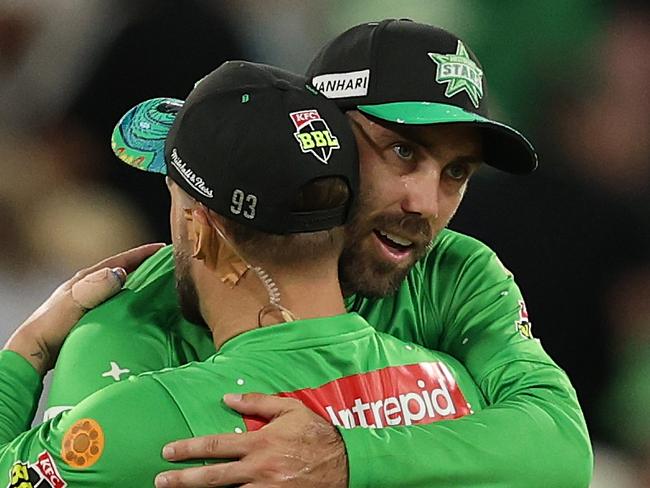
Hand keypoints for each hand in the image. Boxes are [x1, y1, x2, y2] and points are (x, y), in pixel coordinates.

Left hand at [4, 243, 164, 373]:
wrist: (35, 350)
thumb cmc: (51, 325)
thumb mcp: (74, 302)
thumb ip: (95, 287)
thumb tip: (120, 274)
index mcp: (86, 279)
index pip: (119, 261)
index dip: (141, 254)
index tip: (162, 249)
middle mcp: (89, 288)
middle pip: (121, 273)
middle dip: (143, 267)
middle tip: (166, 266)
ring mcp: (91, 303)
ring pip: (121, 289)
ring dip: (139, 286)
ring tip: (159, 288)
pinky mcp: (93, 318)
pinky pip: (118, 304)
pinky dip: (132, 302)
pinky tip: (141, 311)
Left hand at [155, 393, 347, 487]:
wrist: (346, 463)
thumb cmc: (316, 433)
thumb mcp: (289, 410)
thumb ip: (258, 403)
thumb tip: (228, 399)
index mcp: (260, 442)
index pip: (217, 446)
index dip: (189, 449)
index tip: (168, 451)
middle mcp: (259, 468)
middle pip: (213, 477)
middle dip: (183, 479)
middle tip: (160, 480)